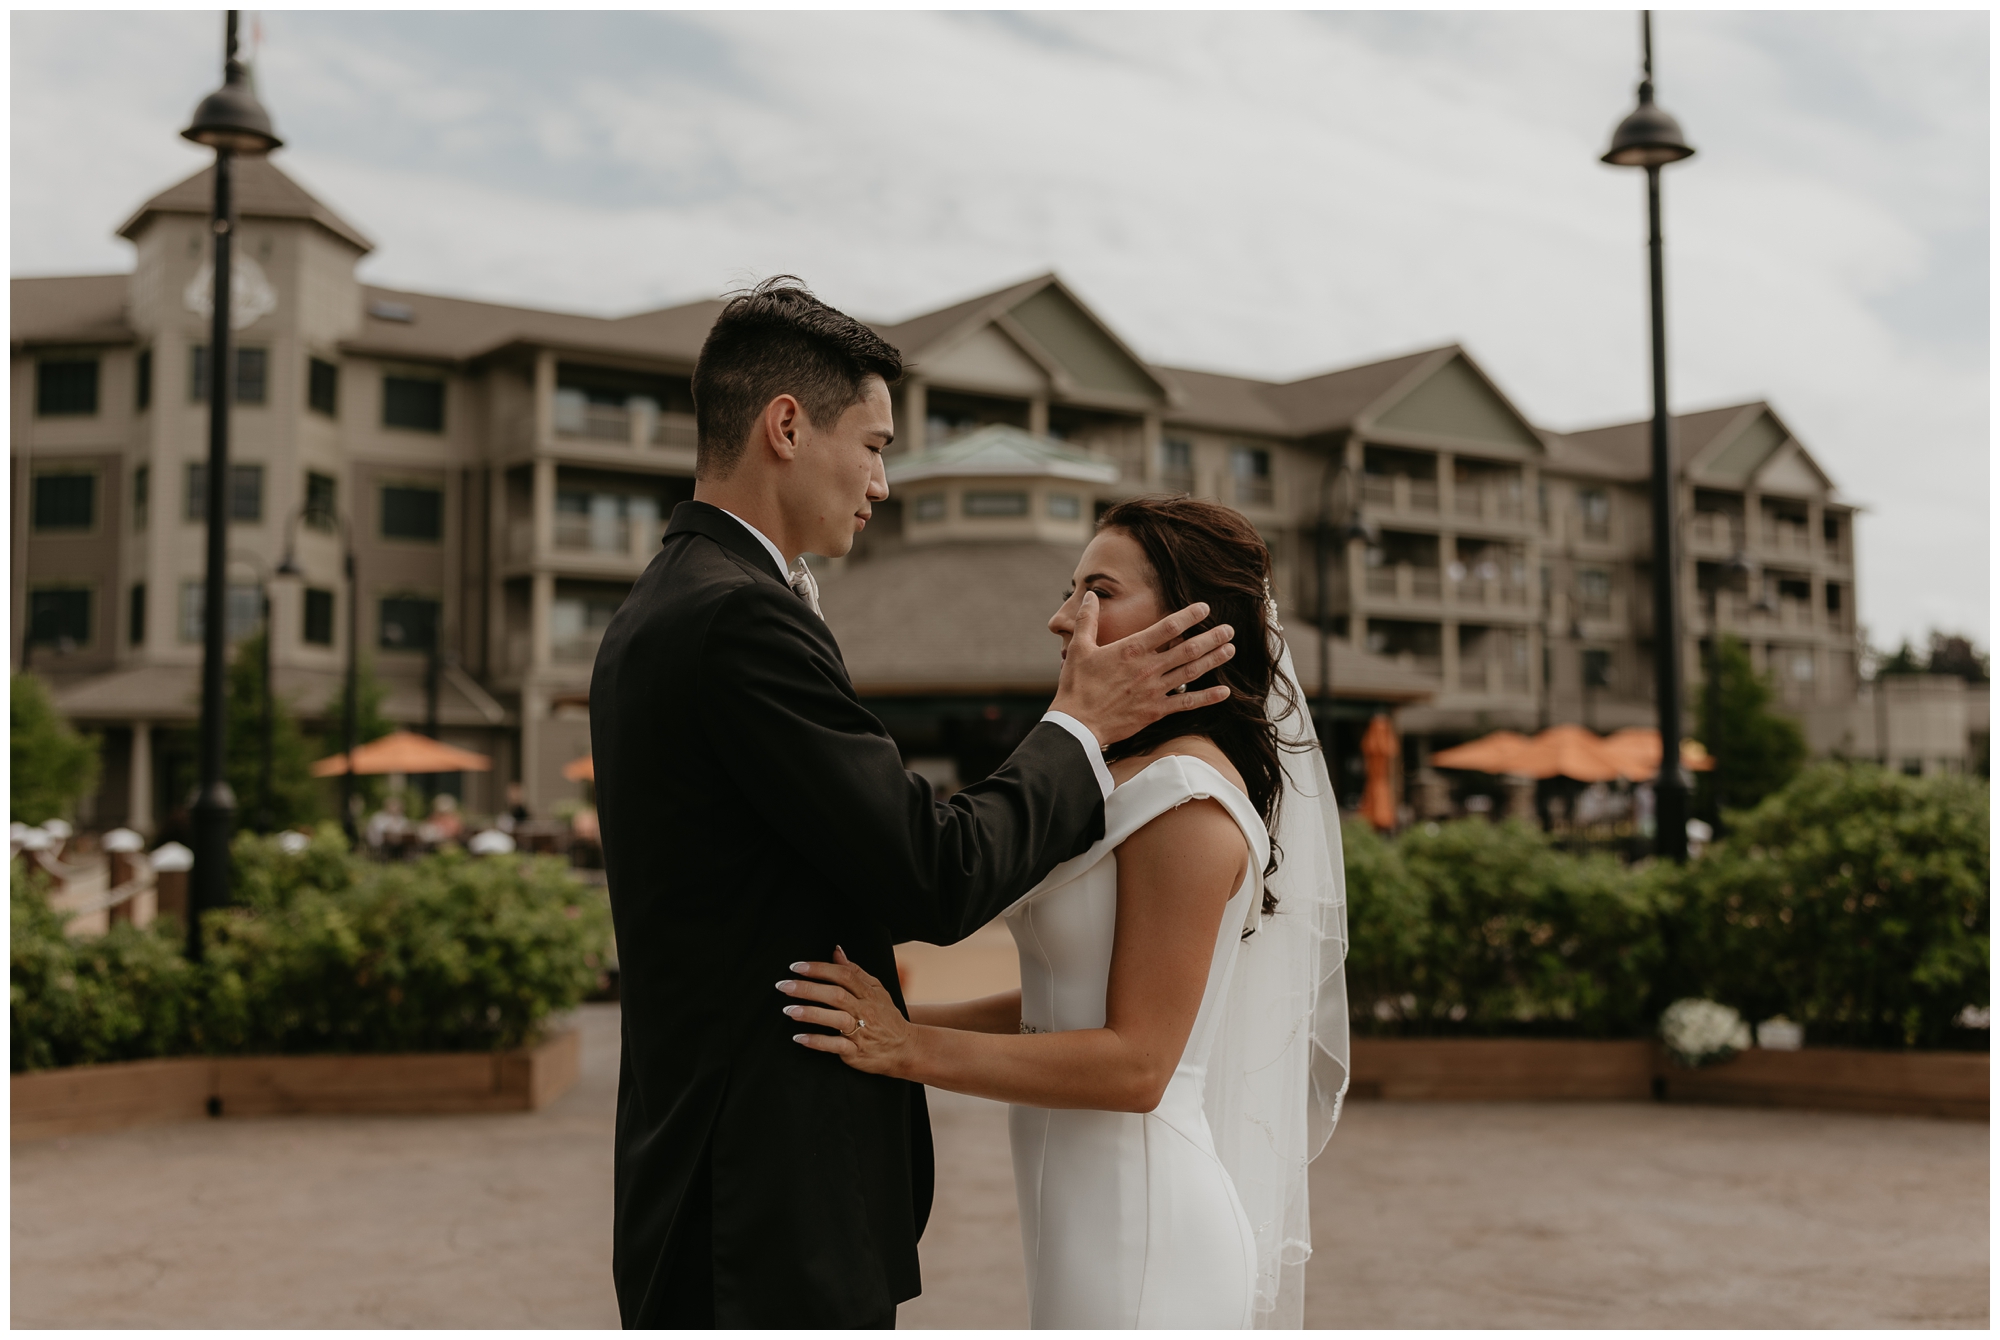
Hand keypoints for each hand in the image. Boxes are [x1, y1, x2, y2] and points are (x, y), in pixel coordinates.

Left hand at [779, 948, 914, 1077]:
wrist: (905, 1048)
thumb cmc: (886, 1017)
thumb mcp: (876, 990)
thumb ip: (855, 971)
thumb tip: (836, 951)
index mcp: (868, 993)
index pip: (843, 975)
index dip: (819, 969)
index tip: (796, 967)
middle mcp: (864, 1010)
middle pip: (836, 995)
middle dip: (808, 989)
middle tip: (784, 986)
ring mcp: (861, 1031)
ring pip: (835, 1018)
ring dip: (810, 1013)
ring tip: (788, 1010)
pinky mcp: (856, 1052)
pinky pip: (836, 1045)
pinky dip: (817, 1042)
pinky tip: (799, 1037)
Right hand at [1049, 596, 1234, 746]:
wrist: (1077, 724)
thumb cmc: (1076, 685)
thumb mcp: (1078, 648)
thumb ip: (1087, 619)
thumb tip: (1089, 595)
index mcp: (1131, 649)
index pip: (1167, 627)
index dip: (1189, 616)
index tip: (1205, 608)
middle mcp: (1148, 668)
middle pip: (1187, 649)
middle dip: (1211, 638)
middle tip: (1229, 630)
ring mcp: (1154, 690)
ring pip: (1191, 672)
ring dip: (1213, 660)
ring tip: (1230, 649)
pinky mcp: (1155, 711)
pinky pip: (1186, 702)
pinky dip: (1207, 697)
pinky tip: (1225, 692)